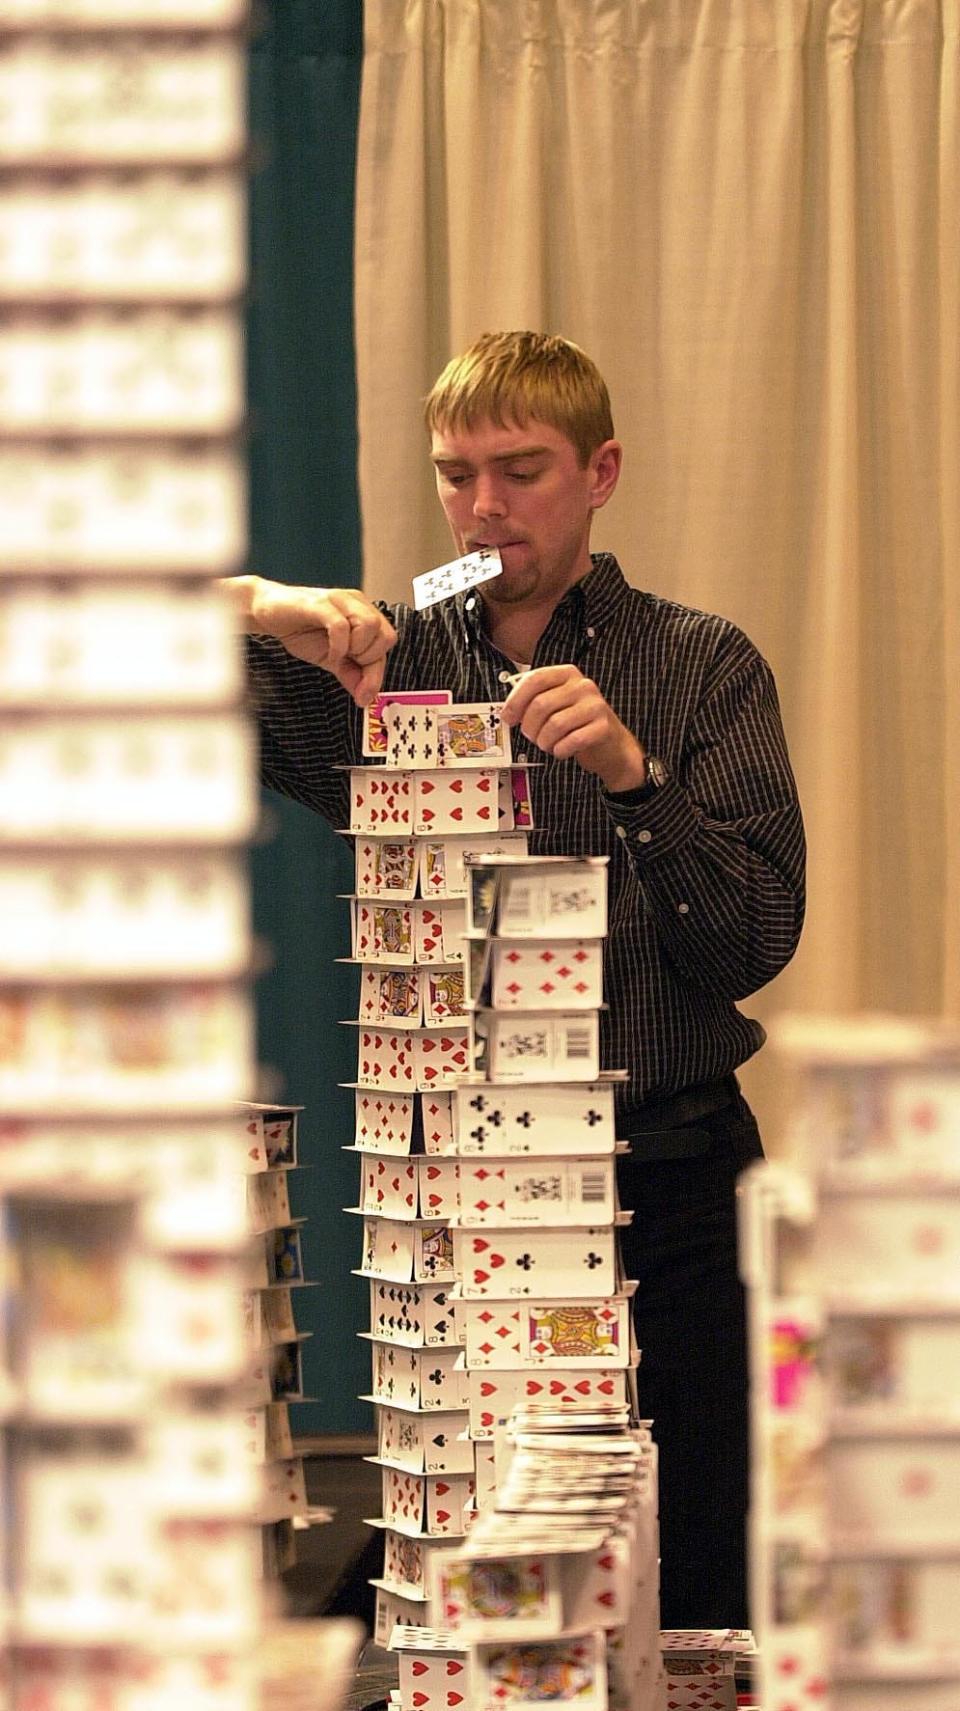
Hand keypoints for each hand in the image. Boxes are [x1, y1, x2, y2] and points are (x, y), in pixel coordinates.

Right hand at [222, 577, 396, 705]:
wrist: (267, 611)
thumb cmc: (300, 629)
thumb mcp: (330, 658)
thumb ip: (351, 674)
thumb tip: (366, 696)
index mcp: (363, 614)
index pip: (387, 643)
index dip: (377, 673)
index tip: (363, 694)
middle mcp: (356, 604)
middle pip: (386, 635)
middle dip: (368, 659)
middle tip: (346, 664)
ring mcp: (339, 601)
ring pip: (370, 625)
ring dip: (356, 649)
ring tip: (337, 655)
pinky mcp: (320, 603)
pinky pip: (341, 625)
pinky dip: (338, 646)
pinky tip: (328, 654)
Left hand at [501, 664, 645, 791]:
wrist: (611, 746)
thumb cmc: (579, 724)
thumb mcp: (557, 705)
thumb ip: (534, 701)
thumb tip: (508, 711)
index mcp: (567, 675)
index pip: (535, 679)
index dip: (516, 700)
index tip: (508, 717)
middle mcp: (583, 686)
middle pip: (541, 704)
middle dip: (529, 726)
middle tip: (531, 736)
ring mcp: (595, 706)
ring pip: (554, 725)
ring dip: (544, 741)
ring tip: (548, 744)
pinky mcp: (603, 727)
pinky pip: (572, 741)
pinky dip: (560, 750)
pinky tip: (562, 750)